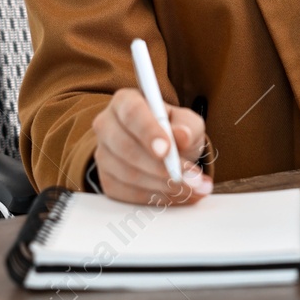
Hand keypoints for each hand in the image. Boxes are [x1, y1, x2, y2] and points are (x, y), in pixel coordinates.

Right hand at [91, 87, 211, 204]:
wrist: (166, 152)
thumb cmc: (175, 130)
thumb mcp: (188, 122)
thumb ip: (188, 126)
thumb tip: (182, 135)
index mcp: (125, 101)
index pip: (131, 113)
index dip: (148, 132)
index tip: (167, 151)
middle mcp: (107, 125)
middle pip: (126, 148)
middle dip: (161, 167)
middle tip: (191, 177)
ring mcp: (104, 155)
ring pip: (128, 174)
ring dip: (164, 185)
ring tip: (194, 188)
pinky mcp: (107, 181)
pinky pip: (128, 194)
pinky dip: (157, 198)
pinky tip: (180, 195)